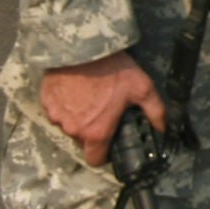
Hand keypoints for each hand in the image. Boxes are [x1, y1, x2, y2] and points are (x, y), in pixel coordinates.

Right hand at [41, 52, 165, 167]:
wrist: (82, 48)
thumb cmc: (112, 69)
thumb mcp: (142, 88)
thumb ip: (155, 111)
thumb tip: (162, 127)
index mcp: (96, 131)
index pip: (96, 160)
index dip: (105, 155)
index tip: (111, 143)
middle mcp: (73, 129)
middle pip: (83, 140)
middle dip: (93, 130)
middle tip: (105, 110)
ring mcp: (56, 116)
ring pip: (69, 125)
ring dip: (79, 116)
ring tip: (91, 96)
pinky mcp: (46, 102)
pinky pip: (57, 110)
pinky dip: (66, 104)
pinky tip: (77, 90)